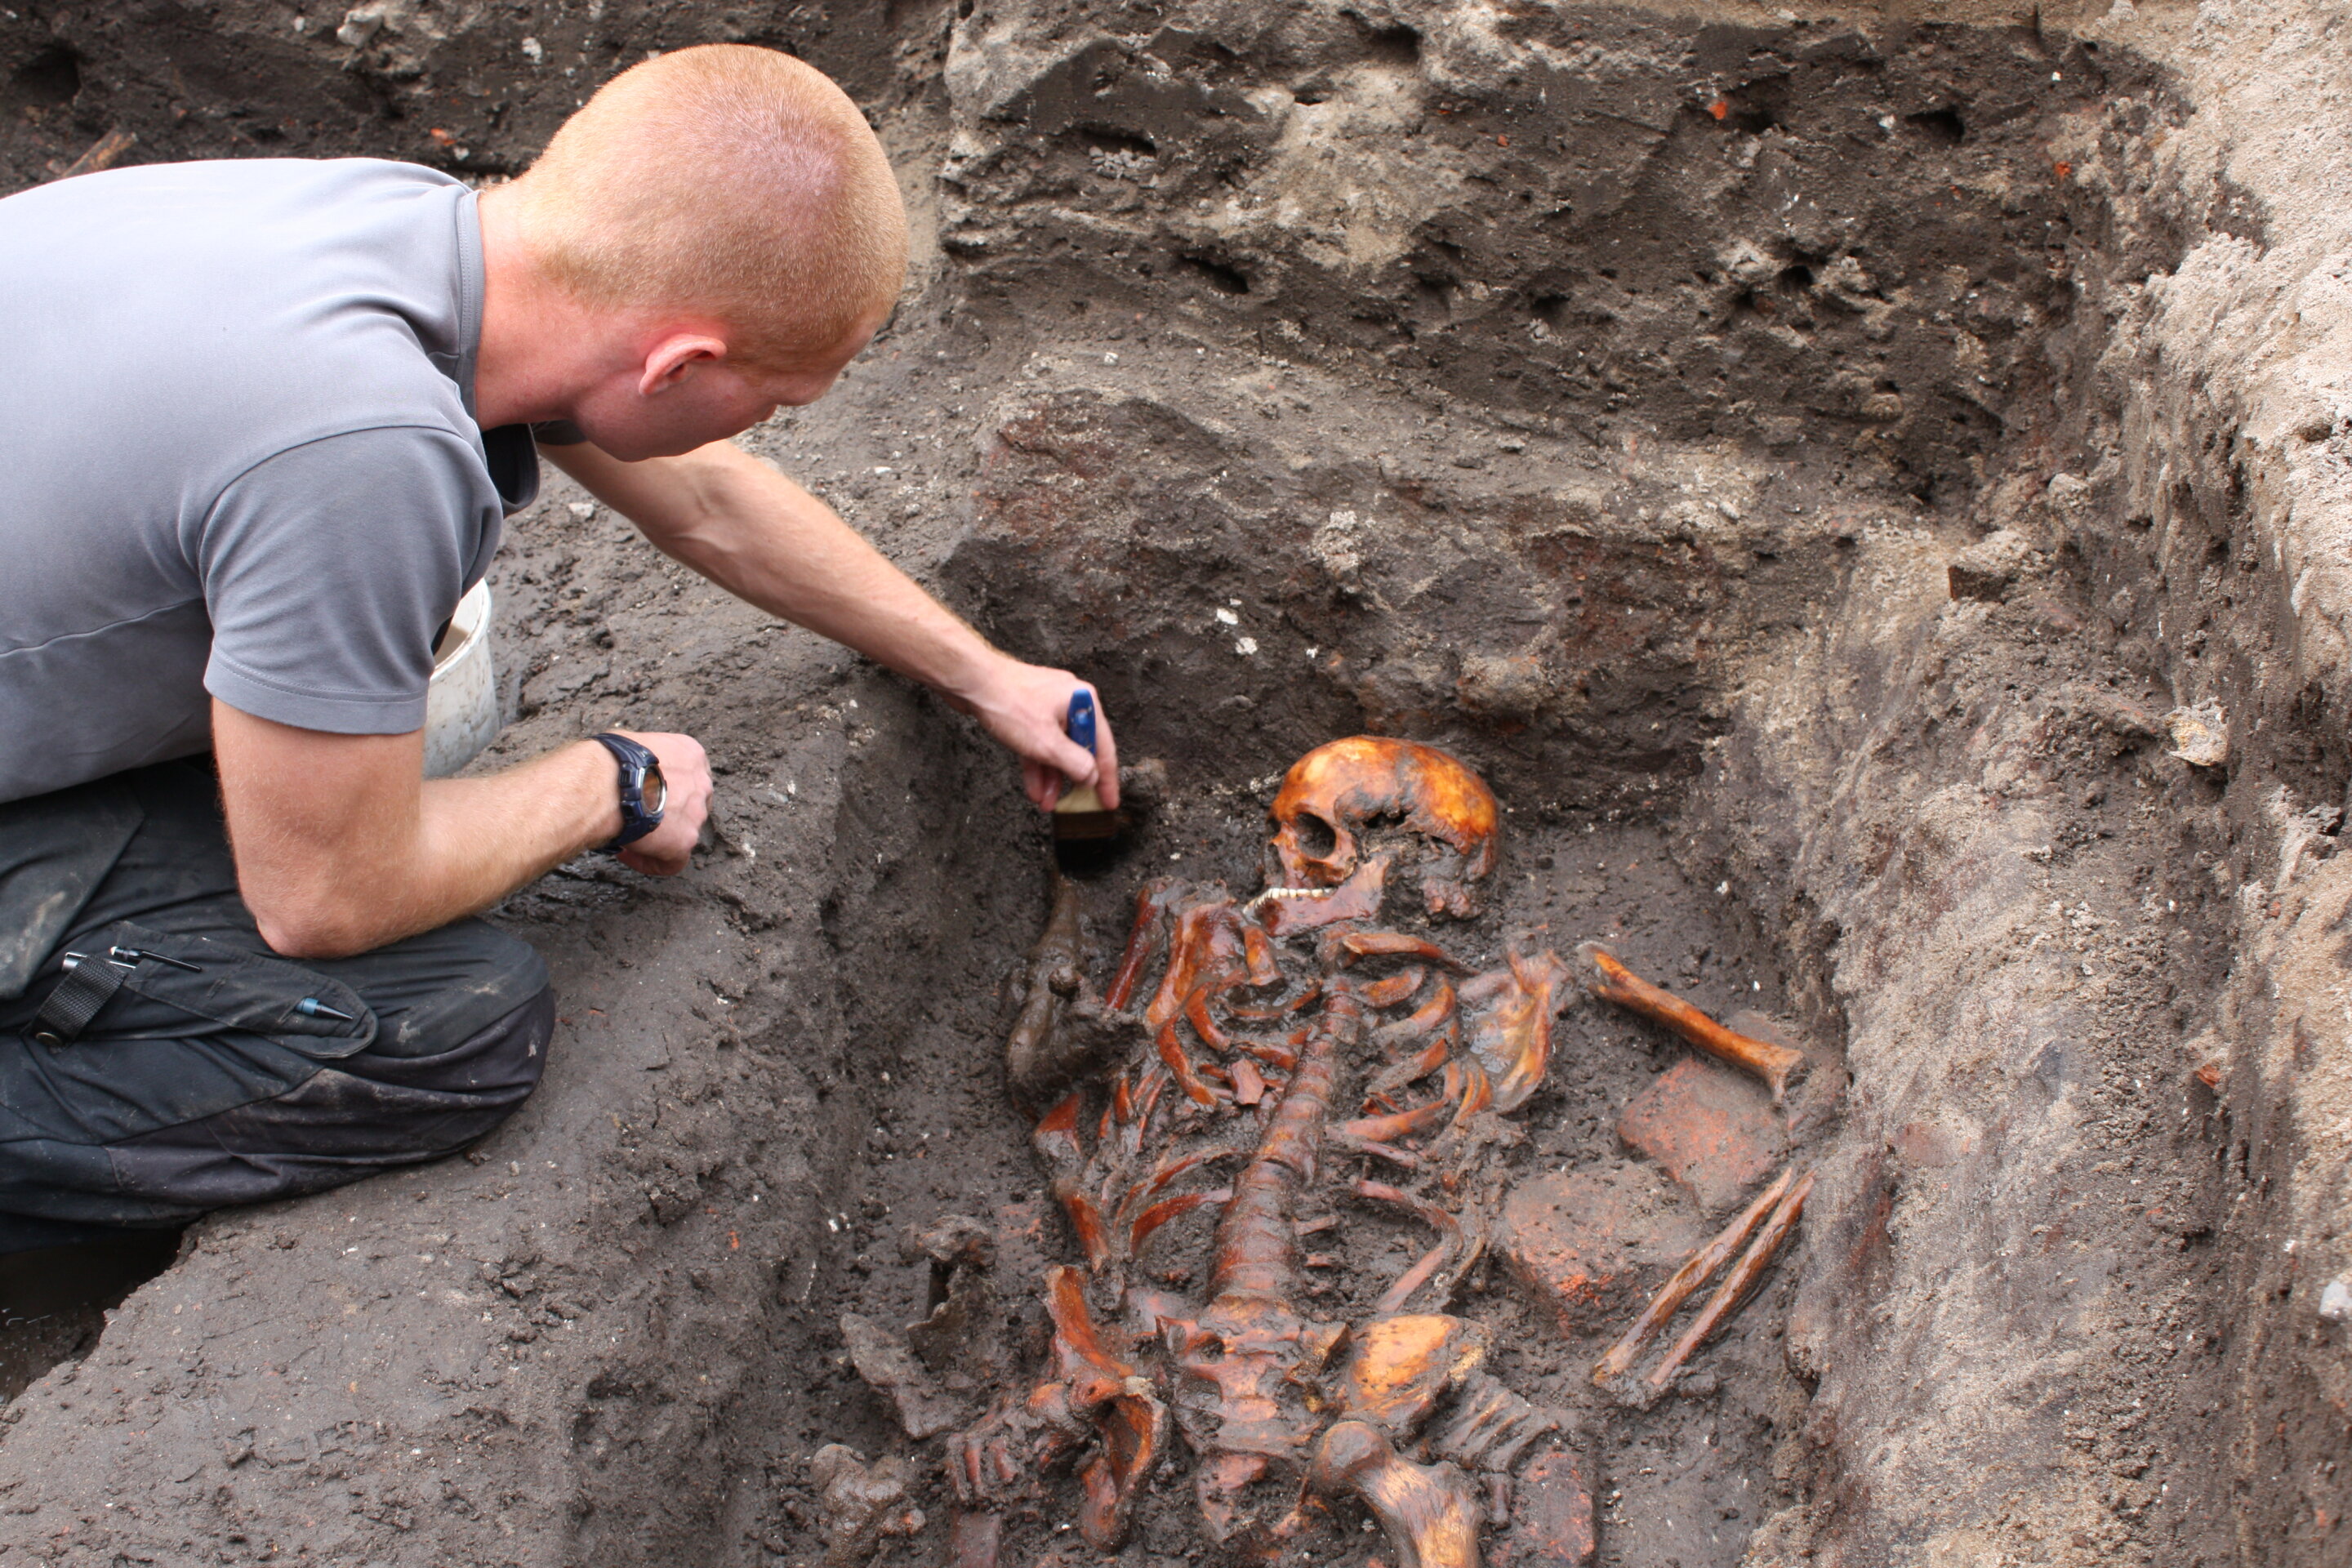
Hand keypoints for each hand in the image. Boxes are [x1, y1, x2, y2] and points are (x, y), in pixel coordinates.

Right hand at [607, 729, 712, 874]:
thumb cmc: (610, 758)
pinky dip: (651, 863)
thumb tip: (627, 766)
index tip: (643, 795)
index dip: (666, 789)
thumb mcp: (633, 741)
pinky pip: (672, 862)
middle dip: (666, 814)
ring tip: (627, 837)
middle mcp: (701, 783)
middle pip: (690, 805)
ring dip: (658, 838)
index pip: (687, 775)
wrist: (608, 781)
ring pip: (682, 833)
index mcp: (691, 754)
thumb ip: (644, 756)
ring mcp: (696, 813)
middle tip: (638, 817)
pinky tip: (628, 856)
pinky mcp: (684, 841)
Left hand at [957, 656, 1120, 812]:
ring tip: (1046, 802)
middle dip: (1072, 781)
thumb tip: (1092, 776)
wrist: (971, 681)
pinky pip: (1039, 743)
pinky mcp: (1028, 711)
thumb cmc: (1008, 701)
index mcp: (1083, 703)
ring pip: (1056, 749)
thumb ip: (1075, 763)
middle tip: (1076, 805)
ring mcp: (1047, 707)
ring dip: (1052, 778)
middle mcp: (1069, 702)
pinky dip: (1037, 764)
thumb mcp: (1047, 743)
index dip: (1106, 779)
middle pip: (1079, 749)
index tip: (1108, 801)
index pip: (1104, 747)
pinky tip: (1034, 786)